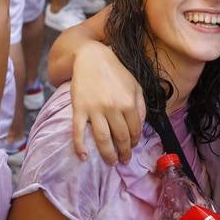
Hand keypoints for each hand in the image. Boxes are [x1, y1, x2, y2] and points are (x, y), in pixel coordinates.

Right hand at [70, 40, 144, 164]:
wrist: (92, 58)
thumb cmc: (115, 71)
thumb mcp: (135, 85)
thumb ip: (141, 105)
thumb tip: (141, 126)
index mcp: (128, 103)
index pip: (134, 130)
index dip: (134, 142)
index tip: (132, 147)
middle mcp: (113, 108)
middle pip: (120, 137)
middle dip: (124, 152)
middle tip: (123, 160)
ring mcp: (95, 109)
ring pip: (102, 138)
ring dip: (108, 154)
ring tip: (111, 161)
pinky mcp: (79, 109)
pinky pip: (78, 131)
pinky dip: (80, 146)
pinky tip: (83, 156)